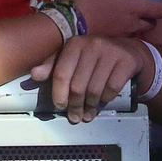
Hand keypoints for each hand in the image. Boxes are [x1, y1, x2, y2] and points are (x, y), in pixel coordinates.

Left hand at [30, 35, 147, 122]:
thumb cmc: (95, 57)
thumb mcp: (72, 57)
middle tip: (75, 116)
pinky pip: (111, 89)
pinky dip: (105, 99)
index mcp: (74, 44)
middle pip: (77, 86)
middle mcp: (92, 45)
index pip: (61, 73)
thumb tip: (34, 74)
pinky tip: (102, 102)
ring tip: (87, 114)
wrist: (127, 50)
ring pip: (94, 90)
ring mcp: (110, 52)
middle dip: (75, 106)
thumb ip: (53, 66)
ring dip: (89, 107)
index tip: (60, 106)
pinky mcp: (126, 61)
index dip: (59, 94)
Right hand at [68, 0, 161, 38]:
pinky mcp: (112, 42)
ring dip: (136, 25)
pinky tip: (111, 23)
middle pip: (151, 23)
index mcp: (134, 7)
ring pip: (138, 31)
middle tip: (139, 7)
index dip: (161, 5)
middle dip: (149, 16)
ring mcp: (122, 35)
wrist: (67, 26)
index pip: (161, 10)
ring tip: (124, 15)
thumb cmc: (87, 2)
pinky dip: (123, 31)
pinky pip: (125, 37)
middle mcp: (132, 23)